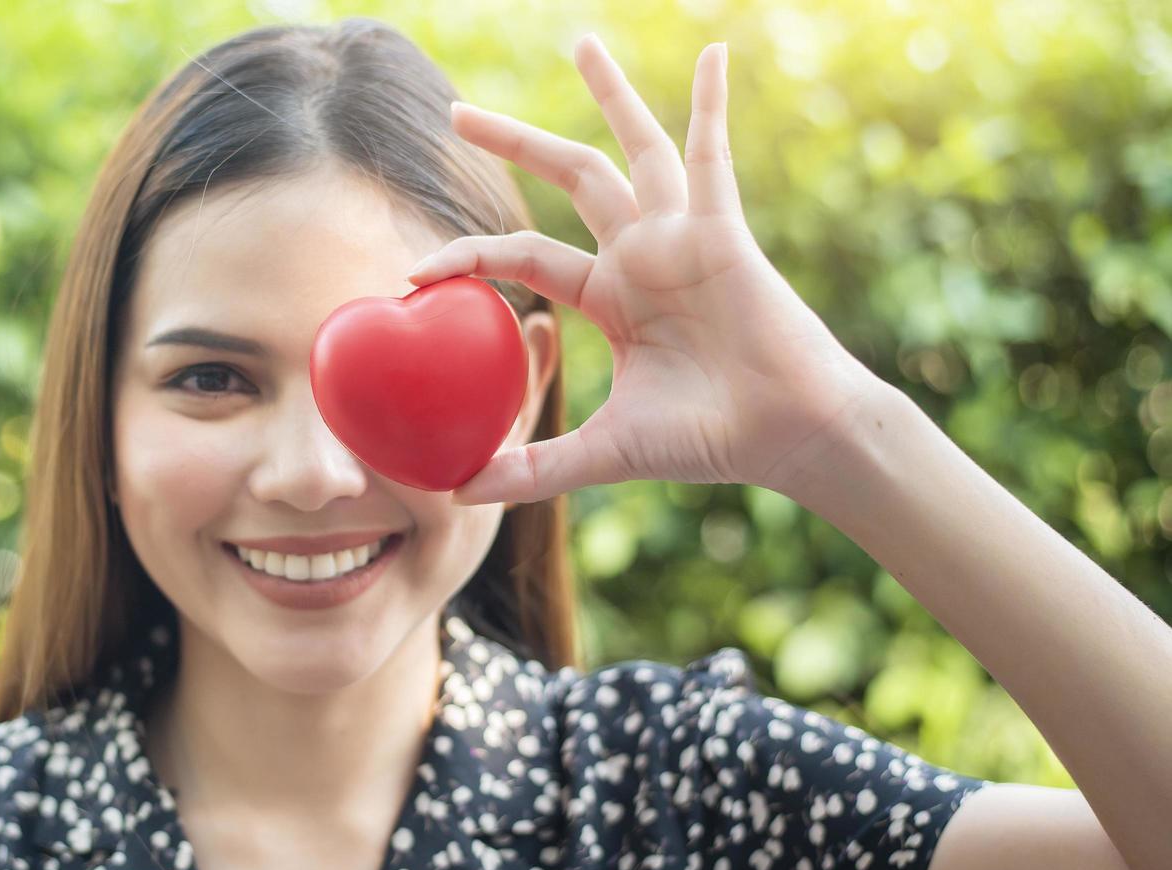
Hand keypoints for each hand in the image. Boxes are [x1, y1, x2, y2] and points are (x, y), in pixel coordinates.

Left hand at [406, 35, 887, 505]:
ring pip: (633, 150)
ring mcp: (683, 236)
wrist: (787, 437)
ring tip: (579, 43)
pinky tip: (713, 52)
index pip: (525, 258)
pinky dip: (712, 104)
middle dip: (514, 143)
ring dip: (609, 95)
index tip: (414, 272)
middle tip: (457, 112)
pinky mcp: (723, 232)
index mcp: (613, 297)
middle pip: (569, 179)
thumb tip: (457, 493)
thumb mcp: (605, 452)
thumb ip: (535, 467)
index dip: (469, 257)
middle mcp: (643, 255)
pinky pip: (713, 157)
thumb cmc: (710, 440)